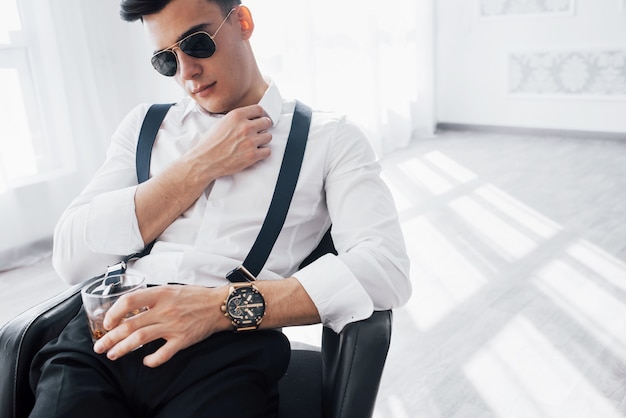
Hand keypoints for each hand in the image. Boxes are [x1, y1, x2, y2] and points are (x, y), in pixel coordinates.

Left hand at [93, 284, 229, 367]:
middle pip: (130, 324)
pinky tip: (146, 361)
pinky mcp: (183, 339)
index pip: (130, 301)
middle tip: (100, 346)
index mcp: (161, 294)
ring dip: (123, 348)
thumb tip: (131, 308)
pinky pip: (163, 353)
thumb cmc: (196, 296)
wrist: (219, 305)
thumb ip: (153, 297)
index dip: (114, 312)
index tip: (107, 322)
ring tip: (113, 354)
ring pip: (141, 338)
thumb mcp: (171, 289)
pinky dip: (152, 359)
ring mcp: (173, 325)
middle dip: (111, 337)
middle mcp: (165, 309)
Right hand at [188, 104, 272, 179]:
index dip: (258, 115)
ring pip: (268, 136)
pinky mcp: (253, 155)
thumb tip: (249, 118)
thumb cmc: (210, 143)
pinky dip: (262, 152)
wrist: (205, 161)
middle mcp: (245, 127)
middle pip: (266, 122)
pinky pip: (267, 151)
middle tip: (257, 132)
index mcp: (236, 116)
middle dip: (262, 127)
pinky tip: (254, 152)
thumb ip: (237, 119)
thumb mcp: (222, 122)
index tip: (257, 120)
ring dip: (263, 140)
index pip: (259, 110)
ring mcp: (250, 141)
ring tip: (254, 143)